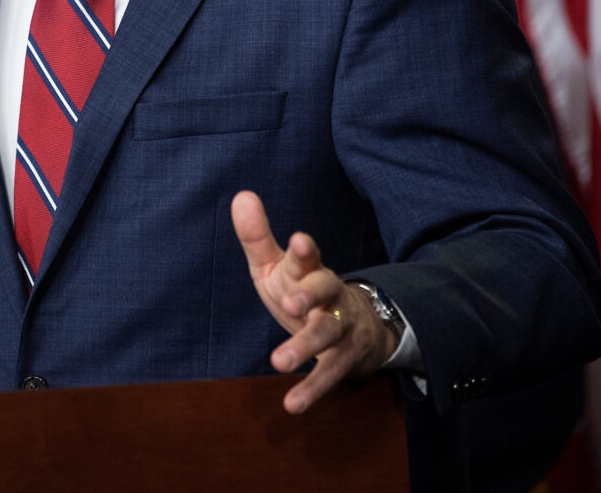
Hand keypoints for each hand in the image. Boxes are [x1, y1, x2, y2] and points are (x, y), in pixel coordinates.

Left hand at [232, 190, 399, 413]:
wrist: (359, 326)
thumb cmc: (305, 289)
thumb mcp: (279, 266)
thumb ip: (258, 237)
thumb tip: (241, 195)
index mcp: (310, 270)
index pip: (309, 257)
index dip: (305, 251)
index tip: (299, 242)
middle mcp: (330, 294)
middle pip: (326, 290)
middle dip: (310, 295)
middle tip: (290, 303)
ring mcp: (341, 327)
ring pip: (328, 334)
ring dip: (305, 347)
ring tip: (279, 362)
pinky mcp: (344, 359)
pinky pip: (330, 374)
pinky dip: (312, 389)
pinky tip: (292, 404)